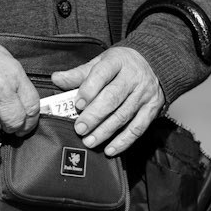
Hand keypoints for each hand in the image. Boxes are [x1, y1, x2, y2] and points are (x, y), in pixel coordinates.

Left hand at [50, 45, 164, 156]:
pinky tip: (110, 150)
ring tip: (89, 141)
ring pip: (124, 115)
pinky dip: (123, 141)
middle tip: (79, 129)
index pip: (102, 74)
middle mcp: (133, 77)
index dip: (89, 89)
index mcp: (117, 61)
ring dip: (105, 131)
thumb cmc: (120, 66)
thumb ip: (79, 74)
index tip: (77, 104)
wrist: (153, 64)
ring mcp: (144, 94)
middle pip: (113, 97)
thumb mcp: (100, 63)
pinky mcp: (152, 110)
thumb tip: (56, 79)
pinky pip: (137, 128)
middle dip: (94, 115)